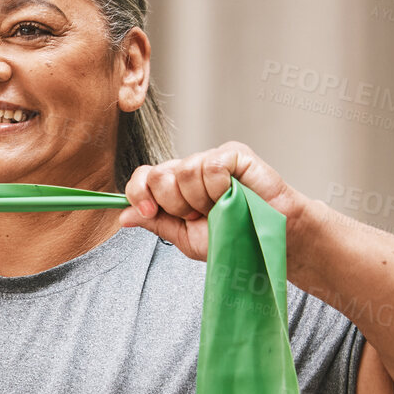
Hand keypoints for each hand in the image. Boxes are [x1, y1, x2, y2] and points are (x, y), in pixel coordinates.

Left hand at [119, 141, 314, 261]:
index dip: (139, 193)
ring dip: (200, 199)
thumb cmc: (233, 238)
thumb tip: (122, 216)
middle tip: (198, 215)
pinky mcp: (233, 154)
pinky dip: (218, 187)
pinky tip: (232, 194)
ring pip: (183, 171)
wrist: (270, 240)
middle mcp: (188, 170)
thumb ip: (155, 223)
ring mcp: (210, 159)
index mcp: (173, 189)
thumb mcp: (186, 238)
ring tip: (221, 208)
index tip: (150, 211)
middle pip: (157, 174)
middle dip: (174, 203)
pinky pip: (209, 165)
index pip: (142, 178)